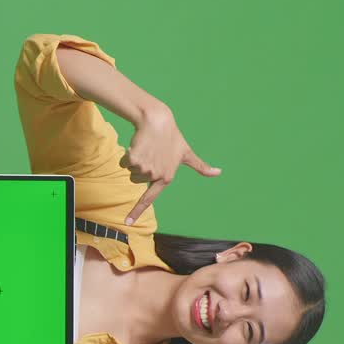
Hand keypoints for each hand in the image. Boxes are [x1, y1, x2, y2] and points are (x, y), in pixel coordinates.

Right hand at [120, 106, 221, 224]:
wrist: (158, 122)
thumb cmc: (173, 138)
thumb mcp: (187, 153)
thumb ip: (200, 167)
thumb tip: (219, 172)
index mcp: (166, 177)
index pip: (149, 198)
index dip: (137, 211)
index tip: (127, 222)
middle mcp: (155, 175)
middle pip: (137, 179)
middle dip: (140, 167)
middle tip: (151, 154)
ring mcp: (145, 168)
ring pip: (131, 171)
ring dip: (134, 160)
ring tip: (146, 148)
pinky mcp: (134, 159)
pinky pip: (124, 162)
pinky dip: (128, 154)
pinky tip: (138, 145)